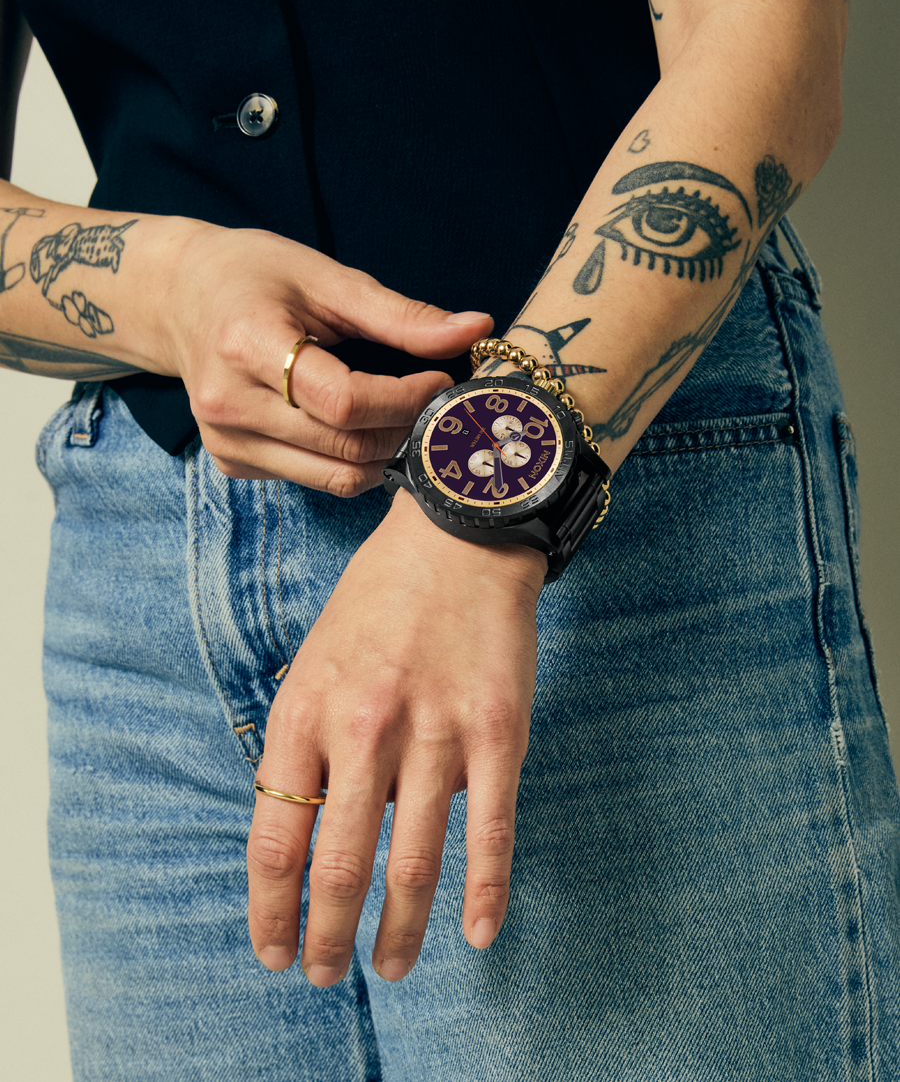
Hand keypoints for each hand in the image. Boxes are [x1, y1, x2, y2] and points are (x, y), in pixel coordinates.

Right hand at [153, 222, 492, 491]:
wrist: (180, 297)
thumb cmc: (256, 276)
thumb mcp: (328, 278)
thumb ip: (401, 315)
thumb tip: (477, 330)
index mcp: (248, 345)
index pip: (343, 402)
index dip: (405, 399)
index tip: (440, 379)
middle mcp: (228, 403)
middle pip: (346, 446)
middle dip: (407, 429)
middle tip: (437, 403)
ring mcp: (226, 441)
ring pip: (336, 477)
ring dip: (387, 454)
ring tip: (407, 416)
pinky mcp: (231, 463)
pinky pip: (313, 479)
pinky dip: (351, 460)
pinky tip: (361, 427)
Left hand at [246, 489, 545, 982]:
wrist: (458, 537)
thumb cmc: (378, 602)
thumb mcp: (315, 662)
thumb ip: (310, 747)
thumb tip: (319, 835)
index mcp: (306, 711)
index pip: (274, 839)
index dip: (271, 910)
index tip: (274, 951)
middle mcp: (364, 727)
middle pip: (337, 865)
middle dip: (327, 937)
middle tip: (326, 975)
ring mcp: (435, 732)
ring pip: (412, 862)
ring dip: (398, 931)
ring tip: (390, 968)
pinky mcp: (497, 732)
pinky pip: (490, 830)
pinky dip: (485, 891)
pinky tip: (480, 934)